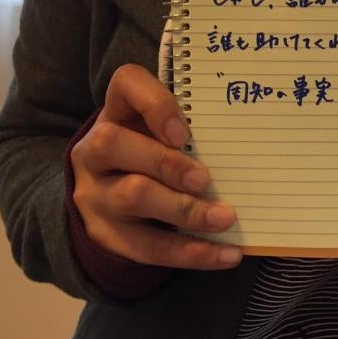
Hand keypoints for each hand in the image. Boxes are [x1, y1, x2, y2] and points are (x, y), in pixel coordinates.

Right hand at [70, 64, 241, 268]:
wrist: (102, 200)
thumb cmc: (146, 154)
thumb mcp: (154, 133)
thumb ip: (186, 129)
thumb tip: (242, 141)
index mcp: (115, 113)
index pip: (125, 84)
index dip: (154, 103)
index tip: (183, 131)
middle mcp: (95, 151)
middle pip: (114, 144)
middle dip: (166, 162)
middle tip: (205, 179)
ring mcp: (96, 194)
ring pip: (132, 197)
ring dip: (186, 210)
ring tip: (225, 218)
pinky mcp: (108, 235)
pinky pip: (148, 247)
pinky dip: (193, 252)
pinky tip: (227, 254)